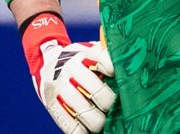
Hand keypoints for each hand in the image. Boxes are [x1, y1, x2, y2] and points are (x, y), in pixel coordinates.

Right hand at [21, 12, 115, 132]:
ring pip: (82, 108)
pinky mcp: (50, 102)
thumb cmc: (81, 62)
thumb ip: (108, 57)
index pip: (102, 58)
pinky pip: (66, 122)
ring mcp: (59, 85)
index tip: (121, 79)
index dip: (113, 69)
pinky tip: (87, 131)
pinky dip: (79, 130)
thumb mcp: (92, 52)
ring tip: (103, 123)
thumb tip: (131, 69)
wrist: (48, 63)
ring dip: (96, 121)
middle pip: (96, 89)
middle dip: (108, 103)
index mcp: (85, 54)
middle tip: (115, 109)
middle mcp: (71, 68)